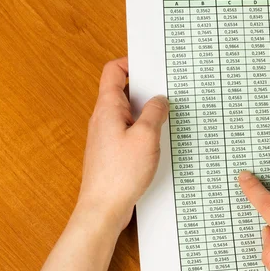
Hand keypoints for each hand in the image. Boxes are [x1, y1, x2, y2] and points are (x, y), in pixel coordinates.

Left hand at [77, 57, 168, 232]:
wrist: (103, 208)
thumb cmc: (119, 174)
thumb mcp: (146, 137)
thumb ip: (154, 113)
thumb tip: (160, 100)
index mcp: (107, 108)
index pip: (113, 71)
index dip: (131, 62)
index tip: (151, 64)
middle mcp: (103, 119)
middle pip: (122, 90)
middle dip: (145, 88)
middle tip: (166, 90)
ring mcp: (107, 135)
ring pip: (128, 113)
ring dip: (146, 112)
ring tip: (166, 116)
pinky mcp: (113, 152)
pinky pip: (129, 131)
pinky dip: (143, 129)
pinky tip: (157, 139)